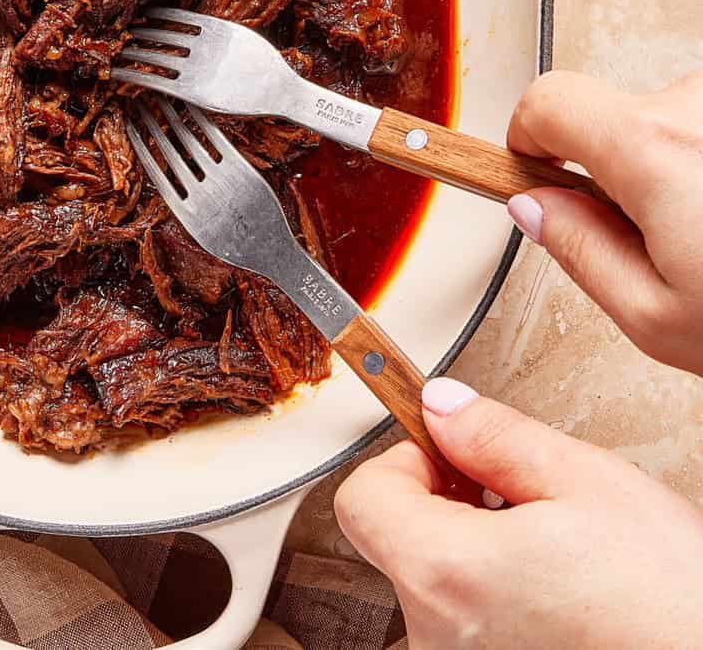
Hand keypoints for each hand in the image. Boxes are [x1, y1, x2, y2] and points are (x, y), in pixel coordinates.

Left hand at [335, 379, 702, 649]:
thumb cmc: (672, 603)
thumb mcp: (586, 482)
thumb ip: (493, 435)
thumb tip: (440, 407)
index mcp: (445, 574)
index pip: (362, 497)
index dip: (408, 460)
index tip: (454, 453)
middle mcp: (437, 639)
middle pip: (398, 543)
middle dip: (448, 506)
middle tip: (518, 498)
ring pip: (437, 589)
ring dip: (477, 558)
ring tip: (554, 556)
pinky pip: (467, 630)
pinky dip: (496, 605)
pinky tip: (558, 599)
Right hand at [506, 68, 702, 374]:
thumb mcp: (660, 319)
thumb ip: (580, 254)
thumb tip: (536, 210)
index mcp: (651, 149)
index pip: (548, 99)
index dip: (529, 137)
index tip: (535, 166)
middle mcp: (700, 104)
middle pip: (623, 113)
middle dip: (628, 169)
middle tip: (668, 239)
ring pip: (685, 121)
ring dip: (693, 168)